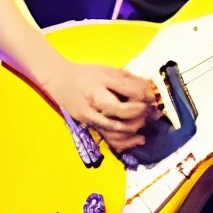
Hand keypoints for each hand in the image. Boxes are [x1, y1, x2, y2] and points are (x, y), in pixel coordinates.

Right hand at [41, 60, 160, 153]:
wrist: (61, 82)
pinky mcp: (90, 126)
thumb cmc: (88, 75)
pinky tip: (139, 139)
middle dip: (141, 113)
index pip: (128, 90)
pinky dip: (127, 142)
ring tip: (145, 122)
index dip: (145, 96)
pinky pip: (110, 138)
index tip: (152, 97)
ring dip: (136, 126)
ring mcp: (91, 116)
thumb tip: (151, 92)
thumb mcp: (108, 70)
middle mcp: (95, 100)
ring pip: (118, 129)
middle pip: (123, 112)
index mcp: (101, 82)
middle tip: (150, 111)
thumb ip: (129, 80)